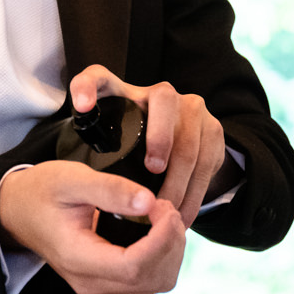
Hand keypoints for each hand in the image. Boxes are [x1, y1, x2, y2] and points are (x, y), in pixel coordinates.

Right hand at [0, 161, 185, 293]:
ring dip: (170, 250)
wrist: (18, 209)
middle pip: (152, 278)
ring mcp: (99, 285)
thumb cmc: (39, 193)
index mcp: (78, 258)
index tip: (163, 207)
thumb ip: (109, 189)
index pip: (134, 266)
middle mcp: (90, 281)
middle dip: (170, 242)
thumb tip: (147, 201)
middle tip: (164, 206)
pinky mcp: (107, 280)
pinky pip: (148, 278)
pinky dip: (162, 255)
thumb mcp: (70, 179)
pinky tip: (157, 229)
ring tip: (162, 216)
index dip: (161, 238)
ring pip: (155, 282)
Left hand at [70, 65, 228, 228]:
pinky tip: (182, 215)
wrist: (175, 142)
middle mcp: (161, 93)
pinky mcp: (212, 131)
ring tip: (164, 208)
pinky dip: (194, 194)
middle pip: (163, 103)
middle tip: (152, 169)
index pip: (98, 78)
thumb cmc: (128, 142)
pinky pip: (207, 163)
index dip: (87, 87)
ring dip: (178, 179)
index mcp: (121, 91)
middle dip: (160, 138)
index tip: (82, 107)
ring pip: (189, 142)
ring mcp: (191, 109)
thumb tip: (81, 158)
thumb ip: (90, 139)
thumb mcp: (106, 137)